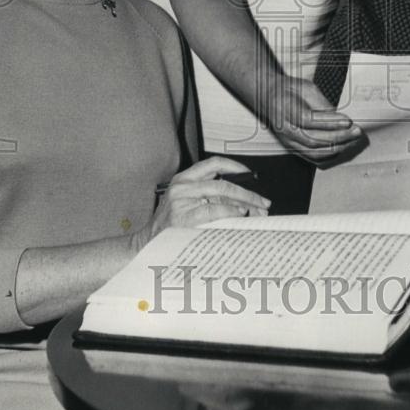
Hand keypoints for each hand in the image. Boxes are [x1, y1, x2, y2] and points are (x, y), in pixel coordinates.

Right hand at [151, 157, 270, 237]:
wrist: (147, 245)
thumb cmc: (170, 227)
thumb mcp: (187, 204)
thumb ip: (211, 199)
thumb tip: (244, 203)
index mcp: (183, 179)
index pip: (213, 164)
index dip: (234, 166)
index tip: (250, 174)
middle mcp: (182, 186)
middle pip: (223, 182)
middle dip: (247, 192)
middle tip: (262, 202)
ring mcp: (181, 200)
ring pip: (221, 192)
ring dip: (244, 201)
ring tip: (256, 210)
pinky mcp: (183, 216)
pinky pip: (213, 209)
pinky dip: (230, 210)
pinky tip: (239, 214)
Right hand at [266, 77, 362, 163]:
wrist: (270, 98)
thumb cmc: (289, 90)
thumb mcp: (306, 88)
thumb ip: (321, 103)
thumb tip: (339, 117)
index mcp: (286, 108)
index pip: (308, 120)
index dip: (329, 123)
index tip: (348, 121)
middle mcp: (285, 128)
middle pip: (313, 139)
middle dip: (339, 137)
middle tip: (356, 131)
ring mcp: (288, 141)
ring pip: (314, 151)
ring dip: (337, 147)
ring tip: (353, 140)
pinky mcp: (293, 148)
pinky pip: (312, 158)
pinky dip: (329, 156)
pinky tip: (342, 148)